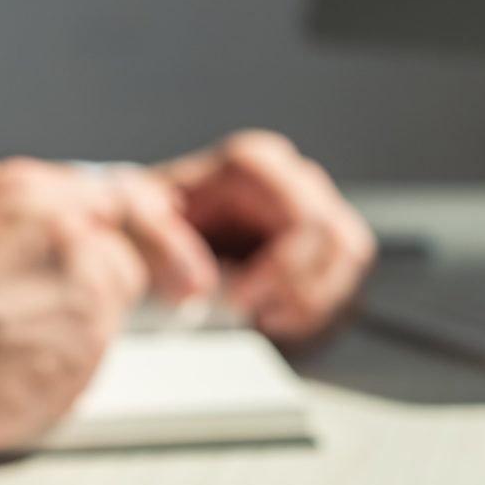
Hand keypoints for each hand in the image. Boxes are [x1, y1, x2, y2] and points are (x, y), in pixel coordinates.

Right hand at [0, 160, 148, 453]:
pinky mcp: (87, 367)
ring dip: (74, 320)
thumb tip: (80, 216)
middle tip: (49, 295)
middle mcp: (76, 247)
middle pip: (123, 259)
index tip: (154, 226)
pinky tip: (12, 362)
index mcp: (41, 201)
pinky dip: (62, 361)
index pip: (122, 196)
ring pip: (107, 313)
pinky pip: (89, 360)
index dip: (136, 215)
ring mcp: (89, 312)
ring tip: (11, 333)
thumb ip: (38, 210)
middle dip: (95, 276)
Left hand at [148, 130, 375, 341]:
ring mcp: (311, 210)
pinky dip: (315, 311)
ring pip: (352, 260)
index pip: (307, 222)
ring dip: (315, 303)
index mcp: (254, 165)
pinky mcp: (317, 245)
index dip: (283, 272)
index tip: (239, 301)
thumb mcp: (132, 216)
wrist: (148, 228)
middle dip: (302, 292)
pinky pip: (345, 280)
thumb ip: (157, 242)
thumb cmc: (145, 214)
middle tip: (256, 316)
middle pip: (339, 242)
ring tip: (265, 318)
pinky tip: (273, 317)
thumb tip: (197, 286)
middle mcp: (291, 180)